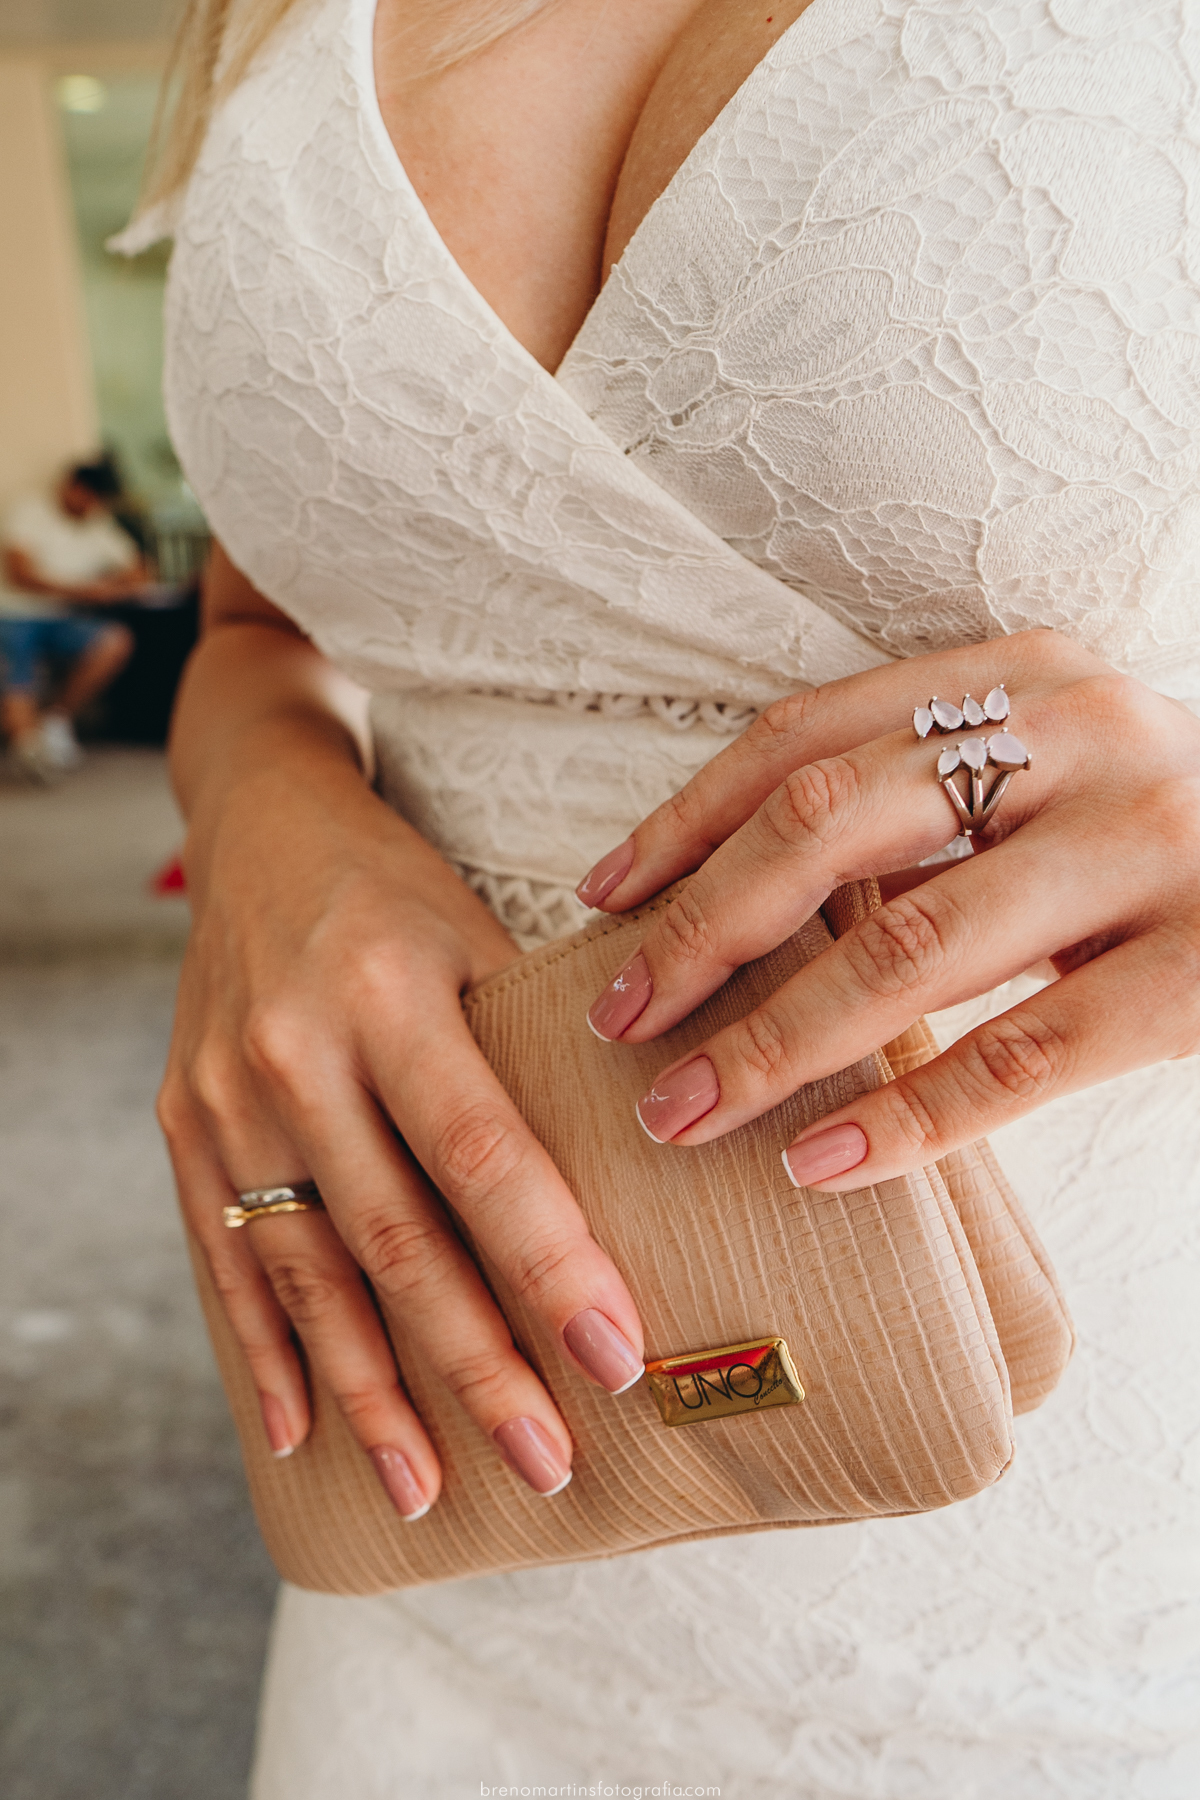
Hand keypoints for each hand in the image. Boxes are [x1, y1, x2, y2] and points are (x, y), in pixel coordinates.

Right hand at [159, 749, 644, 1520]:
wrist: (254, 828)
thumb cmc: (395, 885)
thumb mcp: (478, 927)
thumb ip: (539, 1040)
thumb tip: (654, 1159)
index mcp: (388, 990)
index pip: (483, 1153)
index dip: (551, 1262)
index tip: (618, 1355)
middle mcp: (295, 1051)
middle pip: (396, 1238)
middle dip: (475, 1361)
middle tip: (546, 1458)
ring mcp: (225, 1098)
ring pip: (308, 1273)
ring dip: (372, 1391)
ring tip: (429, 1489)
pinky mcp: (182, 1126)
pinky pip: (225, 1259)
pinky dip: (267, 1352)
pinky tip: (302, 1434)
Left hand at [577, 630, 1199, 1189]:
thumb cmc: (1169, 833)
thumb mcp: (1053, 775)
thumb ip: (925, 807)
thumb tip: (729, 905)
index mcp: (1021, 677)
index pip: (804, 737)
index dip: (685, 822)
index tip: (600, 904)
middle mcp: (1079, 736)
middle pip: (829, 824)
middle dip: (702, 931)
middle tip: (619, 1023)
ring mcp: (1150, 846)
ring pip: (910, 946)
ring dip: (773, 1039)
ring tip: (685, 1112)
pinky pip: (1025, 1052)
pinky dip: (911, 1116)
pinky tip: (823, 1164)